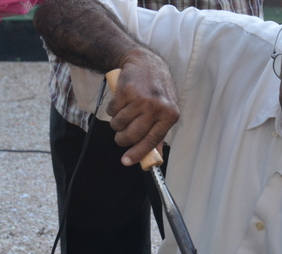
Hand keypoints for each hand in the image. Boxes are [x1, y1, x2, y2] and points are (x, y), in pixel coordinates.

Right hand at [107, 48, 179, 166]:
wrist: (146, 63)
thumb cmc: (156, 91)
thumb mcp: (165, 111)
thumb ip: (159, 134)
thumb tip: (153, 158)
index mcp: (170, 115)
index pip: (152, 140)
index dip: (137, 153)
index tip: (126, 161)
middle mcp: (157, 107)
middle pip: (132, 135)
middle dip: (122, 140)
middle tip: (120, 138)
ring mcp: (141, 98)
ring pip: (119, 124)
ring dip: (116, 124)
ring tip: (123, 115)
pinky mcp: (126, 90)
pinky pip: (112, 110)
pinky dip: (112, 110)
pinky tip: (120, 102)